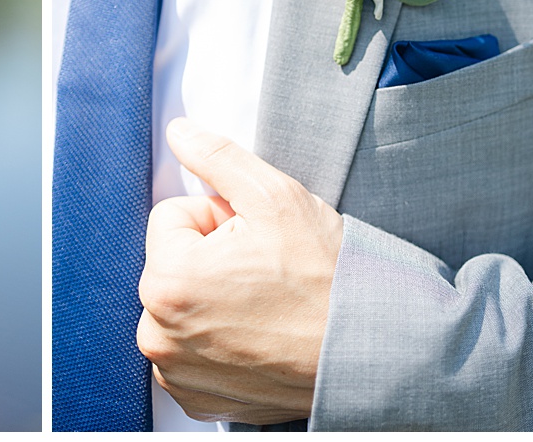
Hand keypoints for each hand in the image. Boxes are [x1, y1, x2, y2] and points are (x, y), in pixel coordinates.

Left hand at [137, 117, 343, 424]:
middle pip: (174, 261)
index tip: (253, 238)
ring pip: (183, 304)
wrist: (373, 354)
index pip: (172, 217)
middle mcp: (159, 334)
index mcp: (166, 281)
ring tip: (265, 304)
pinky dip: (220, 341)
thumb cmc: (328, 279)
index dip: (217, 217)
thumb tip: (179, 132)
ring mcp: (177, 373)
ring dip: (214, 298)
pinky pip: (193, 350)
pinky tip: (260, 337)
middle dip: (213, 257)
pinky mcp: (198, 400)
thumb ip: (216, 156)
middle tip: (265, 271)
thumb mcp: (274, 197)